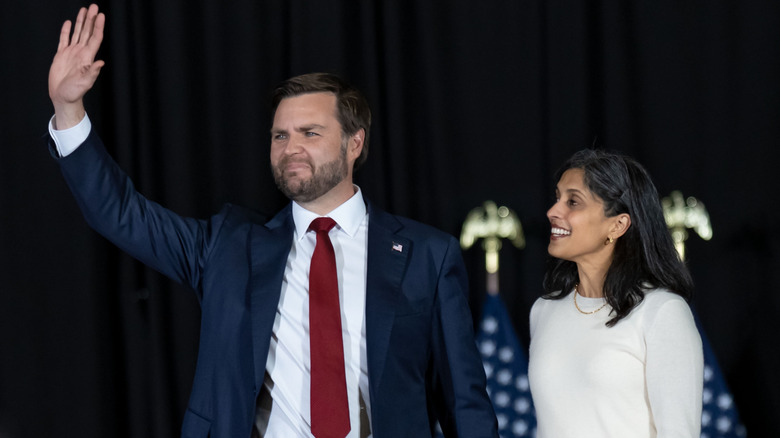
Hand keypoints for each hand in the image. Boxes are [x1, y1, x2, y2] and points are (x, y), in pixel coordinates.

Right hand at [48, 4, 104, 128]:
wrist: (62, 97)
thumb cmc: (74, 93)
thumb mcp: (84, 83)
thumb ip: (92, 73)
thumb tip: (101, 63)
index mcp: (87, 58)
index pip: (95, 38)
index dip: (98, 27)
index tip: (101, 15)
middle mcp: (80, 53)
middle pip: (87, 32)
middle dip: (91, 19)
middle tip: (94, 6)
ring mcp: (71, 53)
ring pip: (77, 33)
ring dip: (81, 22)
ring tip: (84, 10)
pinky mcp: (61, 56)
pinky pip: (64, 40)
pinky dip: (66, 31)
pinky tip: (69, 23)